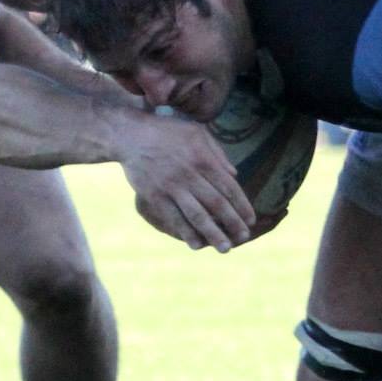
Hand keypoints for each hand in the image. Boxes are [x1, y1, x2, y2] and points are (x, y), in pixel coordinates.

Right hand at [118, 111, 256, 251]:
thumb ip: (216, 153)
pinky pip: (173, 217)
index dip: (242, 205)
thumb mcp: (196, 132)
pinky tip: (195, 244)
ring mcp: (171, 186)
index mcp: (203, 158)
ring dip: (213, 233)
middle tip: (244, 238)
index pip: (229, 187)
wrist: (130, 134)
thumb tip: (234, 175)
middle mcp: (189, 174)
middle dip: (233, 223)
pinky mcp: (154, 195)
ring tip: (225, 248)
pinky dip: (185, 232)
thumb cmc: (167, 132)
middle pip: (217, 203)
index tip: (251, 220)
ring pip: (197, 214)